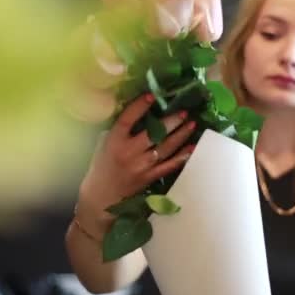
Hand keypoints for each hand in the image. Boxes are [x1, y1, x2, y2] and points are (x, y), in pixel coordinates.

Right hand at [76, 93, 195, 238]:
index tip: (151, 96)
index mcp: (114, 142)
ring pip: (165, 148)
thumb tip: (138, 113)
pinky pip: (170, 165)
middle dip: (171, 121)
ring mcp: (141, 166)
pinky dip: (182, 156)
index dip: (139, 107)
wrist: (101, 198)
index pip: (127, 120)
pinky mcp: (150, 178)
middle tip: (184, 111)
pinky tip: (192, 147)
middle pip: (153, 134)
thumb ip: (119, 131)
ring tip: (192, 124)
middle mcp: (129, 153)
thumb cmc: (101, 168)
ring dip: (181, 135)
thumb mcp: (103, 145)